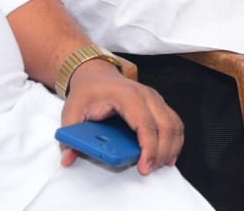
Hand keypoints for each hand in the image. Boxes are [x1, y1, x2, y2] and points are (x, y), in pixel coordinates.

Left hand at [61, 59, 183, 175]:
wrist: (96, 74)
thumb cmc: (88, 91)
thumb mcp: (71, 110)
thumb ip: (69, 135)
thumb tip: (68, 158)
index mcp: (127, 95)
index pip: (145, 123)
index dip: (148, 147)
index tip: (144, 166)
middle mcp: (146, 95)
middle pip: (165, 126)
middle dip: (161, 152)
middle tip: (149, 170)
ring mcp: (155, 98)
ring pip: (174, 125)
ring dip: (171, 148)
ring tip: (158, 165)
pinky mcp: (159, 104)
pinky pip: (174, 123)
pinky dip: (175, 141)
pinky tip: (168, 155)